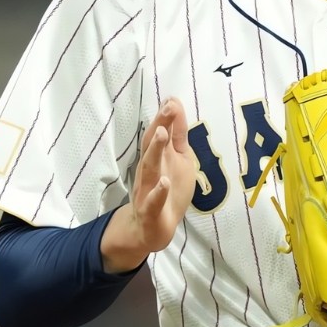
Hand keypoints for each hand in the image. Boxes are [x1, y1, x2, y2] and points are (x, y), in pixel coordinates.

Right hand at [131, 97, 197, 249]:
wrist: (152, 228)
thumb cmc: (167, 189)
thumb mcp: (178, 158)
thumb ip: (177, 134)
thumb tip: (176, 105)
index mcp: (159, 156)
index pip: (161, 132)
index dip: (167, 116)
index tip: (173, 98)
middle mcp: (151, 168)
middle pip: (152, 144)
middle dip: (159, 125)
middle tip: (167, 107)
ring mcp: (148, 189)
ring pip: (150, 168)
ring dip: (155, 150)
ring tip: (161, 134)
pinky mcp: (150, 210)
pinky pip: (153, 201)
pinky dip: (159, 192)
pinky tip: (164, 183)